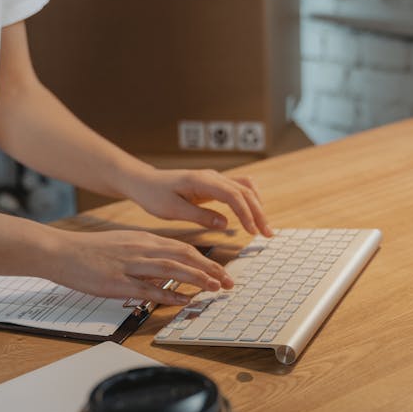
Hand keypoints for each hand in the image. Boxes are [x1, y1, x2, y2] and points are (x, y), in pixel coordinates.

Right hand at [48, 230, 233, 304]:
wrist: (61, 251)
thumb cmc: (90, 251)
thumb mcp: (124, 244)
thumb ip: (146, 253)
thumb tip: (168, 266)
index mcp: (144, 240)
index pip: (183, 247)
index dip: (206, 260)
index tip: (222, 271)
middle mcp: (141, 249)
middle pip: (184, 256)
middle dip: (210, 269)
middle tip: (229, 282)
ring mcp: (130, 266)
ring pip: (172, 269)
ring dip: (197, 279)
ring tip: (215, 288)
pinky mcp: (118, 283)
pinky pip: (148, 289)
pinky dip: (169, 294)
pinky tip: (184, 300)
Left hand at [125, 168, 272, 235]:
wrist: (144, 182)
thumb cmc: (154, 195)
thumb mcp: (172, 210)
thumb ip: (199, 216)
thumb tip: (226, 224)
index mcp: (202, 181)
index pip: (234, 195)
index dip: (246, 214)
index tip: (253, 232)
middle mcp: (212, 176)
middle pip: (245, 191)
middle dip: (259, 213)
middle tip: (268, 234)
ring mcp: (214, 178)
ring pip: (245, 188)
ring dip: (257, 207)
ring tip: (263, 228)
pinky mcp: (214, 184)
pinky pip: (238, 189)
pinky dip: (249, 201)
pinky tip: (252, 215)